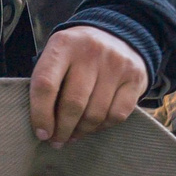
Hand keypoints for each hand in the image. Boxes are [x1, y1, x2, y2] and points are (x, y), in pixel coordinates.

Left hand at [31, 26, 148, 146]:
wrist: (116, 35)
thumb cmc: (77, 54)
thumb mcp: (57, 55)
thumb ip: (47, 83)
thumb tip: (43, 127)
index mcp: (63, 45)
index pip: (46, 85)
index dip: (41, 115)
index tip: (42, 133)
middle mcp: (90, 51)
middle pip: (73, 103)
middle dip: (62, 130)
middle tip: (57, 141)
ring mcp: (116, 64)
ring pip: (95, 113)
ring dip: (81, 131)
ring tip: (72, 136)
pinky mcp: (135, 78)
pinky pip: (117, 115)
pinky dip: (102, 127)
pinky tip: (93, 127)